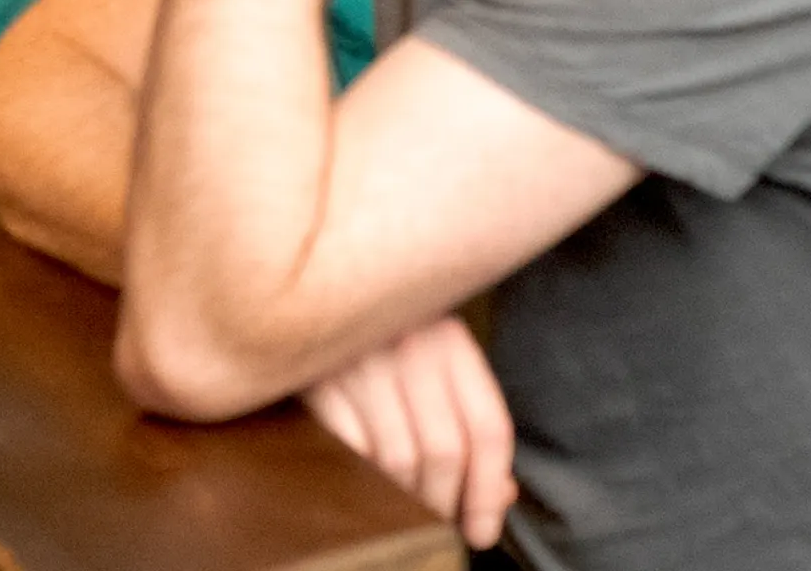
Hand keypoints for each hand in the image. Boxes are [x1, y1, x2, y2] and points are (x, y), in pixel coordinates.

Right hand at [302, 315, 518, 547]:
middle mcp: (408, 344)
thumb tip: (499, 496)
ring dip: (405, 498)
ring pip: (396, 459)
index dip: (489, 490)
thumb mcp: (441, 358)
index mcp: (450, 338)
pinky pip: (348, 450)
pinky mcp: (313, 376)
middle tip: (439, 522)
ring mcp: (358, 360)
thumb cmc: (389, 331)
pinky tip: (367, 478)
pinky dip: (362, 475)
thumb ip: (470, 420)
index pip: (487, 429)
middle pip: (443, 451)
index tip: (482, 528)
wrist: (311, 281)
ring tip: (405, 506)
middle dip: (444, 501)